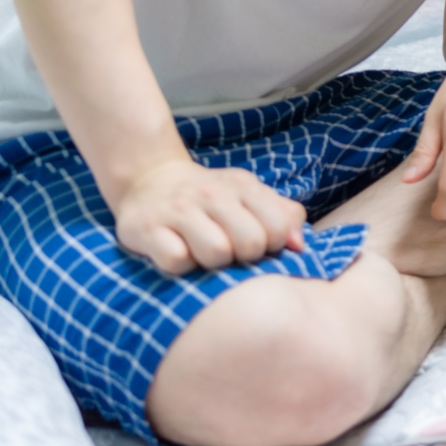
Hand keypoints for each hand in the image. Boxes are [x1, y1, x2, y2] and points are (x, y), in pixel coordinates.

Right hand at [113, 158, 304, 274]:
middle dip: (244, 256)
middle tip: (229, 250)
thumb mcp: (251, 195)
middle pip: (251, 243)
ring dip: (211, 263)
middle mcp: (212, 194)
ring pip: (216, 253)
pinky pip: (176, 261)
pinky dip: (179, 266)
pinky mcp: (147, 229)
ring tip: (202, 251)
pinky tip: (177, 252)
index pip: (278, 227)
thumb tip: (298, 246)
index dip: (272, 245)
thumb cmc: (211, 197)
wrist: (148, 179)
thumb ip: (284, 215)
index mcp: (243, 186)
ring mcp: (178, 210)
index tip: (257, 243)